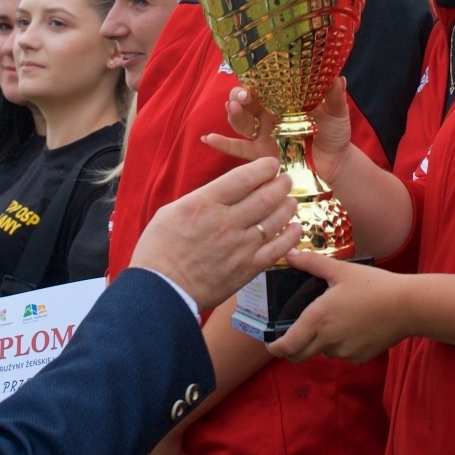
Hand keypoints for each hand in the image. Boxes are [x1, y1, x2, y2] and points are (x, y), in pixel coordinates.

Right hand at [130, 157, 300, 311]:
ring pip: (276, 219)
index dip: (263, 168)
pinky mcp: (248, 268)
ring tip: (290, 200)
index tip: (271, 164)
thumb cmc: (159, 250)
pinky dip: (290, 236)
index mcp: (205, 203)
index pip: (244, 178)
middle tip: (285, 180)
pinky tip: (294, 228)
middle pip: (266, 195)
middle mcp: (227, 221)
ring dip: (287, 206)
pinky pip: (278, 248)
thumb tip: (223, 193)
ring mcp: (241, 246)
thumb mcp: (171, 211)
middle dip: (280, 184)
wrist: (162, 290)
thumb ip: (201, 199)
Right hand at [205, 80, 353, 183]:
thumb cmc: (334, 134)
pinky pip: (237, 149)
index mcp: (284, 101)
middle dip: (240, 96)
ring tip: (232, 108)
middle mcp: (269, 116)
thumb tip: (338, 78)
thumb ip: (335, 98)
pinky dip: (221, 143)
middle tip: (242, 96)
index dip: (256, 80)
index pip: (264, 86)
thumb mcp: (337, 114)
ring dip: (233, 114)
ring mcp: (263, 135)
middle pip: (246, 101)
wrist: (335, 165)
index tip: (254, 79)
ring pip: (240, 122)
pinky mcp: (260, 155)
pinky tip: (208, 138)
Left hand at [266, 249, 411, 363]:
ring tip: (331, 322)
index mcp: (318, 319)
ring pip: (323, 353)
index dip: (275, 348)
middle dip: (291, 350)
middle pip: (299, 356)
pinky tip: (352, 327)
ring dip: (319, 344)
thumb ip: (311, 263)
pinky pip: (343, 354)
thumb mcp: (340, 270)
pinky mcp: (360, 357)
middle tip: (290, 339)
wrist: (407, 306)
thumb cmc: (374, 285)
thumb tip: (289, 253)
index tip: (270, 345)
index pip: (287, 346)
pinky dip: (340, 345)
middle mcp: (328, 340)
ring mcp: (345, 352)